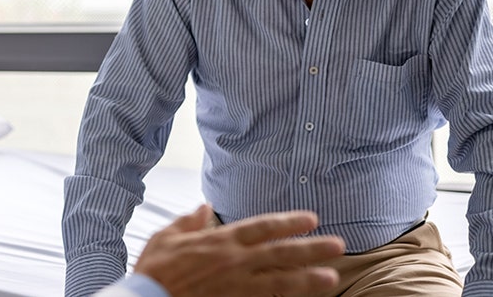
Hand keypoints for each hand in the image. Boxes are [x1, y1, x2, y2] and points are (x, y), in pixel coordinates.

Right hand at [132, 205, 343, 296]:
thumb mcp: (166, 237)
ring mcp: (236, 286)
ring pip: (280, 281)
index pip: (262, 227)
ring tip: (332, 277)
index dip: (288, 222)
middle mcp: (233, 262)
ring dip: (308, 279)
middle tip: (338, 246)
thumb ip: (188, 222)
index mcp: (220, 241)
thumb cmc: (153, 270)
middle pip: (280, 252)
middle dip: (311, 248)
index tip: (311, 219)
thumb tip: (203, 207)